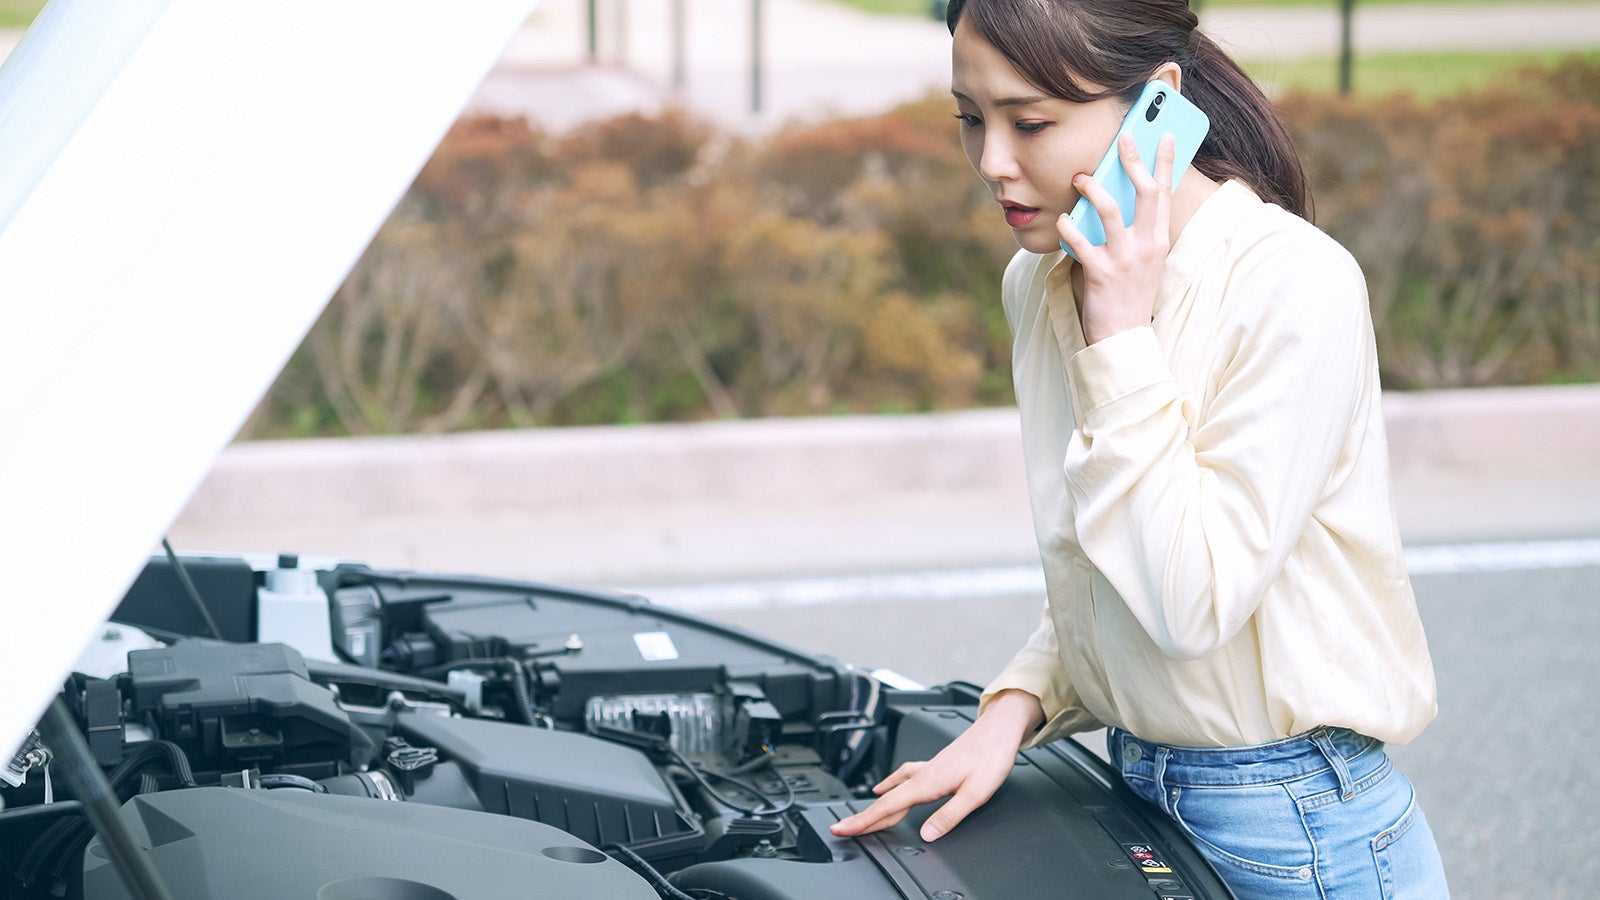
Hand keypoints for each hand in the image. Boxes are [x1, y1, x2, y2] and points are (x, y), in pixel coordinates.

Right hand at [828, 690, 1042, 841]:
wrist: (998, 730)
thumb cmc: (991, 757)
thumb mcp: (976, 793)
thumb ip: (949, 815)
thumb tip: (927, 835)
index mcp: (928, 783)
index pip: (888, 807)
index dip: (864, 820)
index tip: (843, 829)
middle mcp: (923, 774)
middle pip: (885, 800)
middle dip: (862, 815)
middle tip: (841, 827)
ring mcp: (927, 768)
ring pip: (893, 789)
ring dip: (875, 803)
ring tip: (861, 814)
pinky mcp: (934, 765)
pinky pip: (902, 778)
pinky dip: (890, 785)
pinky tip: (888, 786)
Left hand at [1057, 132, 1175, 344]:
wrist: (1124, 339)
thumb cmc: (1128, 295)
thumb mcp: (1142, 260)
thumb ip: (1135, 230)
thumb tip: (1119, 196)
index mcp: (1159, 240)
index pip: (1164, 193)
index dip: (1164, 161)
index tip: (1161, 134)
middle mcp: (1147, 246)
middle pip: (1145, 193)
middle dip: (1134, 161)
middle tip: (1122, 138)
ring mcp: (1125, 260)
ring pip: (1110, 212)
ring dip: (1093, 189)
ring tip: (1080, 178)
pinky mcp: (1101, 275)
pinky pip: (1081, 243)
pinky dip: (1068, 227)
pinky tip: (1061, 220)